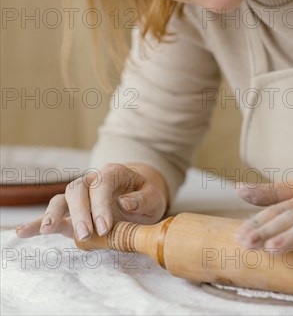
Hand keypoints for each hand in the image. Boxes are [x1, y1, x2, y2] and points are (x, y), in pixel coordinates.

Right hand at [15, 163, 167, 240]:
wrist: (140, 195)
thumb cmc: (146, 195)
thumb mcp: (154, 196)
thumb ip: (143, 199)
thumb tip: (125, 203)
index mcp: (113, 173)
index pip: (102, 185)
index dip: (101, 205)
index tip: (105, 227)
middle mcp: (92, 181)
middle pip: (77, 190)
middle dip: (80, 212)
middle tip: (86, 235)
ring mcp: (80, 197)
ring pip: (61, 199)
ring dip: (54, 214)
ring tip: (47, 230)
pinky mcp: (72, 213)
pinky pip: (53, 215)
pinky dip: (37, 223)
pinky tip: (22, 232)